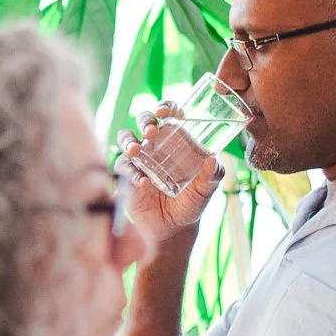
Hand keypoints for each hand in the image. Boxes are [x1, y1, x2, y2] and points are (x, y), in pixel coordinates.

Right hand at [116, 101, 222, 243]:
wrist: (172, 228)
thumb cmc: (191, 203)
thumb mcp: (207, 189)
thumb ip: (212, 175)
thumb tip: (212, 159)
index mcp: (177, 139)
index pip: (170, 114)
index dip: (166, 107)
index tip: (165, 112)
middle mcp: (156, 145)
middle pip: (144, 120)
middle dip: (145, 121)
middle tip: (151, 132)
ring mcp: (140, 159)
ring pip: (126, 138)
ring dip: (128, 141)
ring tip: (135, 150)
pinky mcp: (126, 176)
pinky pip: (122, 167)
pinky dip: (129, 172)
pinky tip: (141, 182)